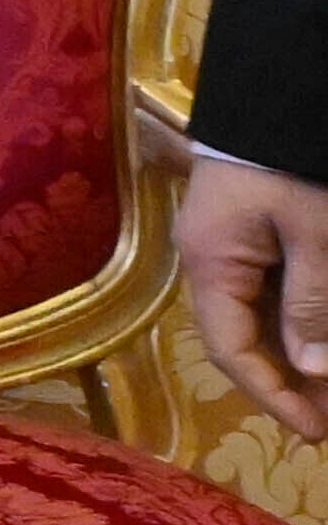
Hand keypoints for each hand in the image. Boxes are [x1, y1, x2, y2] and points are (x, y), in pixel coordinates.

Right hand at [182, 142, 327, 442]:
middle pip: (241, 338)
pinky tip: (316, 336)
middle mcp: (208, 260)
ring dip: (293, 352)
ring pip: (256, 317)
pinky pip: (267, 289)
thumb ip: (313, 302)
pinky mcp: (248, 230)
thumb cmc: (294, 163)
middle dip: (287, 382)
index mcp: (212, 263)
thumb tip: (313, 368)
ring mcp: (226, 244)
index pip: (232, 349)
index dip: (272, 395)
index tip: (316, 432)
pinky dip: (294, 319)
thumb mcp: (316, 232)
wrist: (282, 91)